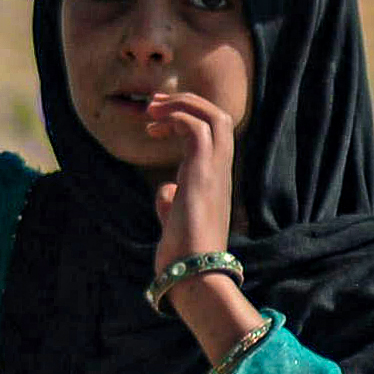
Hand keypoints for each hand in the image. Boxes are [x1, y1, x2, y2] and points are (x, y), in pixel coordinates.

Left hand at [145, 90, 240, 258]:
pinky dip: (176, 116)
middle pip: (219, 117)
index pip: (212, 136)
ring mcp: (216, 170)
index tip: (156, 125)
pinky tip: (154, 125)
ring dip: (181, 104)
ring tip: (152, 107)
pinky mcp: (203, 171)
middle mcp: (220, 171)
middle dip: (187, 102)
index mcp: (215, 181)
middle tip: (155, 104)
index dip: (185, 120)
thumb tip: (165, 191)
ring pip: (214, 116)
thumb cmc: (184, 253)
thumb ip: (171, 203)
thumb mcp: (176, 221)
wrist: (194, 271)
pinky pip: (197, 127)